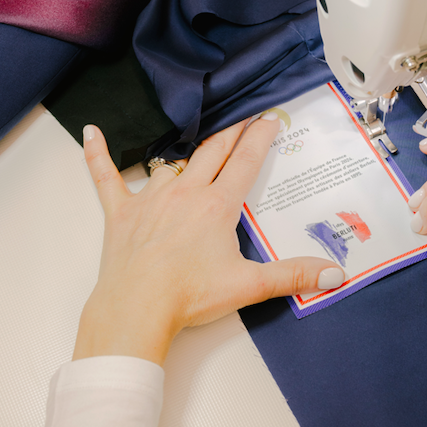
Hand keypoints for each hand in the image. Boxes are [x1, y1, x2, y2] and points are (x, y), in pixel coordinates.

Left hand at [73, 116, 344, 364]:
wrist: (138, 309)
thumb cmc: (189, 295)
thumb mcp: (249, 285)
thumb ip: (294, 276)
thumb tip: (335, 273)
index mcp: (217, 206)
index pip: (245, 162)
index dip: (260, 138)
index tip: (270, 118)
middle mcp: (185, 193)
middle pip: (213, 152)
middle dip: (231, 132)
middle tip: (244, 117)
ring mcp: (151, 199)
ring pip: (171, 163)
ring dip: (184, 153)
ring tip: (194, 142)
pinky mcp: (121, 212)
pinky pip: (106, 176)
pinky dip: (99, 155)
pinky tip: (92, 132)